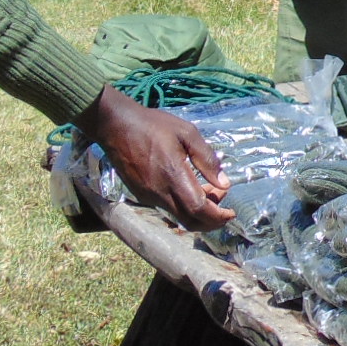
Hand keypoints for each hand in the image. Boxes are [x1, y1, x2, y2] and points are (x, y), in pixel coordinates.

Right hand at [73, 87, 230, 229]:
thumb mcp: (187, 133)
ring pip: (178, 216)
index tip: (231, 212)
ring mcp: (148, 196)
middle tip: (222, 199)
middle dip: (211, 218)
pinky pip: (166, 207)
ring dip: (197, 210)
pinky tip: (187, 186)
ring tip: (207, 189)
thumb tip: (224, 183)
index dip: (218, 217)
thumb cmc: (153, 125)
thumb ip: (207, 159)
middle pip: (190, 221)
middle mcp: (159, 192)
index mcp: (173, 176)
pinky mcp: (140, 194)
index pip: (199, 209)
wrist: (115, 125)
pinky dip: (182, 205)